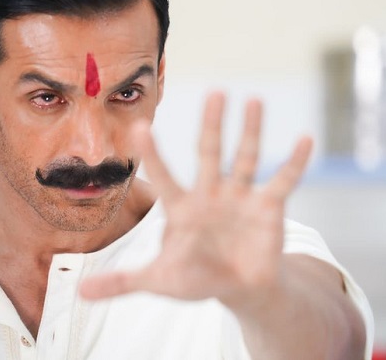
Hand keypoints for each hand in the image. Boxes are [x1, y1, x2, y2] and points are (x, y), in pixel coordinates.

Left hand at [80, 91, 312, 309]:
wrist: (237, 287)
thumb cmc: (195, 278)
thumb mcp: (158, 280)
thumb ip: (121, 282)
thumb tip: (79, 293)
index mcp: (181, 208)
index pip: (164, 176)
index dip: (153, 154)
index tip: (140, 126)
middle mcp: (210, 194)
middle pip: (209, 153)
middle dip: (211, 125)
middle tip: (214, 91)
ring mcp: (239, 197)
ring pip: (245, 158)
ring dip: (251, 131)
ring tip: (255, 100)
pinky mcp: (268, 207)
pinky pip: (283, 181)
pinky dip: (295, 163)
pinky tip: (305, 138)